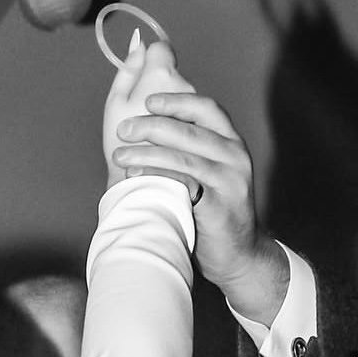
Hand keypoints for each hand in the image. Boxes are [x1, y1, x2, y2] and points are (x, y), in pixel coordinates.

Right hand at [102, 32, 196, 189]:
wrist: (149, 191)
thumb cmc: (123, 150)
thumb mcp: (115, 106)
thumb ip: (128, 70)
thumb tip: (139, 41)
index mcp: (162, 76)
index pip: (161, 49)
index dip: (149, 62)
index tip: (141, 78)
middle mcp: (186, 86)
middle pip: (172, 77)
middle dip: (159, 93)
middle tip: (136, 119)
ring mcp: (199, 106)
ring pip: (185, 100)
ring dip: (171, 113)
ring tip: (151, 139)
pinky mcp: (209, 128)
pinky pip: (194, 120)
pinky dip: (181, 130)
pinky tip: (167, 147)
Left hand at [110, 91, 289, 325]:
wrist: (237, 255)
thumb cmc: (213, 214)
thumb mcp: (209, 175)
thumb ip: (190, 153)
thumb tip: (151, 132)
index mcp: (231, 143)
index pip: (206, 109)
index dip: (177, 101)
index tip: (148, 101)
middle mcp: (235, 156)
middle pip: (190, 131)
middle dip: (152, 126)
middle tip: (123, 129)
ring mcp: (229, 181)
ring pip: (184, 157)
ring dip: (147, 153)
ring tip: (120, 155)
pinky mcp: (218, 206)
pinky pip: (184, 185)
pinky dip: (157, 177)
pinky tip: (134, 177)